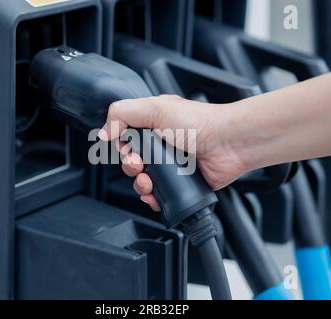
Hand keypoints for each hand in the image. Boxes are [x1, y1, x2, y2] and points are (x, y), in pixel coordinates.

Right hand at [99, 95, 249, 211]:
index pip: (124, 138)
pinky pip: (158, 196)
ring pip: (142, 181)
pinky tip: (154, 195)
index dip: (120, 147)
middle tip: (139, 165)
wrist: (227, 144)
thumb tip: (103, 133)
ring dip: (139, 185)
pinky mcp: (179, 183)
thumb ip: (122, 114)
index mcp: (152, 124)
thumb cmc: (199, 123)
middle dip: (130, 167)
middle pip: (130, 162)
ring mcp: (169, 165)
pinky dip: (152, 199)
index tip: (127, 150)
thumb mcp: (154, 108)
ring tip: (147, 181)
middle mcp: (160, 144)